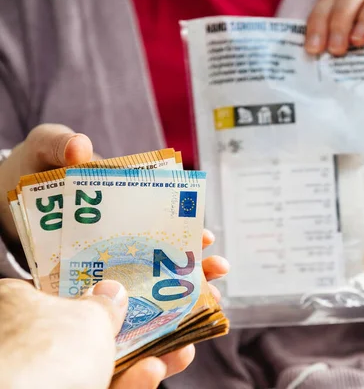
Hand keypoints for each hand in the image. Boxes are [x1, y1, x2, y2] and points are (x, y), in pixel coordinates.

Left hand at [0, 123, 229, 385]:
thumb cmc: (29, 172)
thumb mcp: (44, 150)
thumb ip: (58, 142)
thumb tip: (79, 146)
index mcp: (124, 207)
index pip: (167, 221)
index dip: (190, 230)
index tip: (208, 238)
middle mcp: (123, 240)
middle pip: (168, 258)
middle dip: (197, 268)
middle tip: (217, 272)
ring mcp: (105, 268)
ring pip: (150, 289)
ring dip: (180, 301)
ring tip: (205, 309)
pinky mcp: (84, 293)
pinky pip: (115, 313)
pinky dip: (141, 325)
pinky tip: (161, 338)